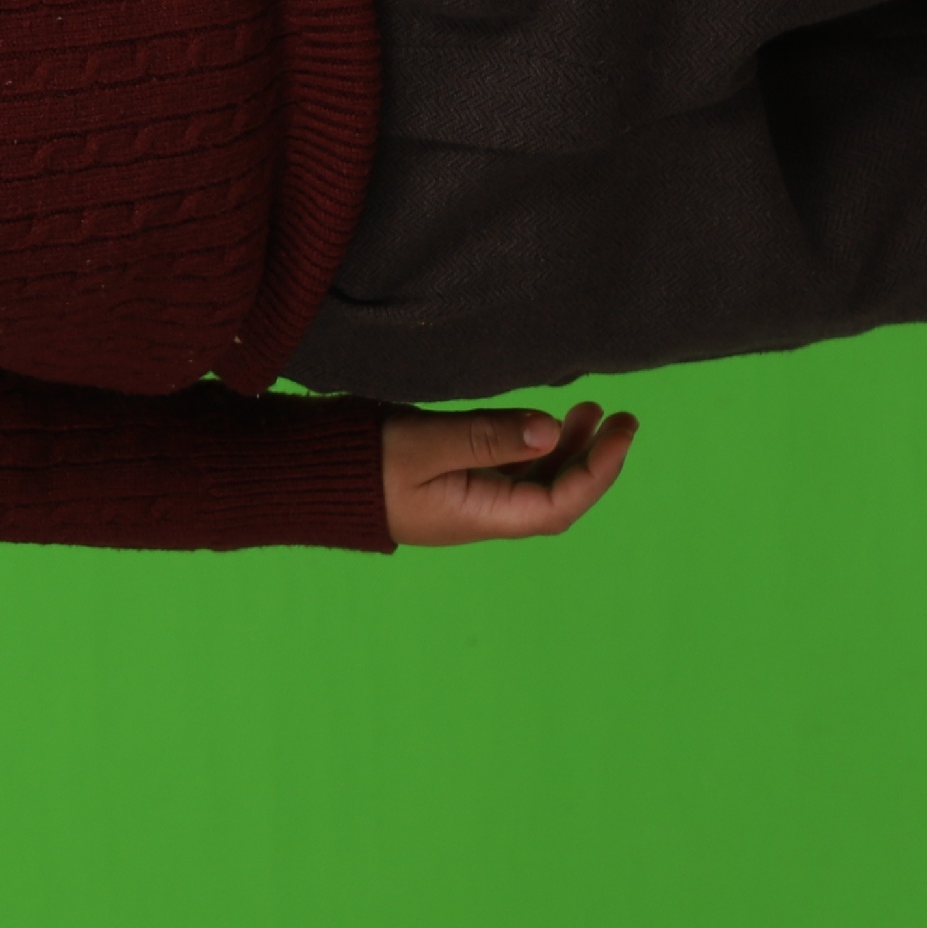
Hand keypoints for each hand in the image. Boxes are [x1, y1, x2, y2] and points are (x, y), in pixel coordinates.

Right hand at [383, 402, 637, 544]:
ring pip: (536, 484)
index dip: (599, 471)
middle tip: (621, 417)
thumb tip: (552, 431)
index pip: (560, 504)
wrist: (305, 478)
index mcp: (480, 515)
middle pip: (557, 498)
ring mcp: (467, 500)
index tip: (621, 430)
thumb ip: (488, 437)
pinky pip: (511, 472)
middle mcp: (481, 515)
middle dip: (595, 461)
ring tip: (591, 412)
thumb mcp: (423, 443)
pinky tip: (544, 423)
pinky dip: (537, 449)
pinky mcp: (452, 483)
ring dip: (569, 452)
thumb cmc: (358, 462)